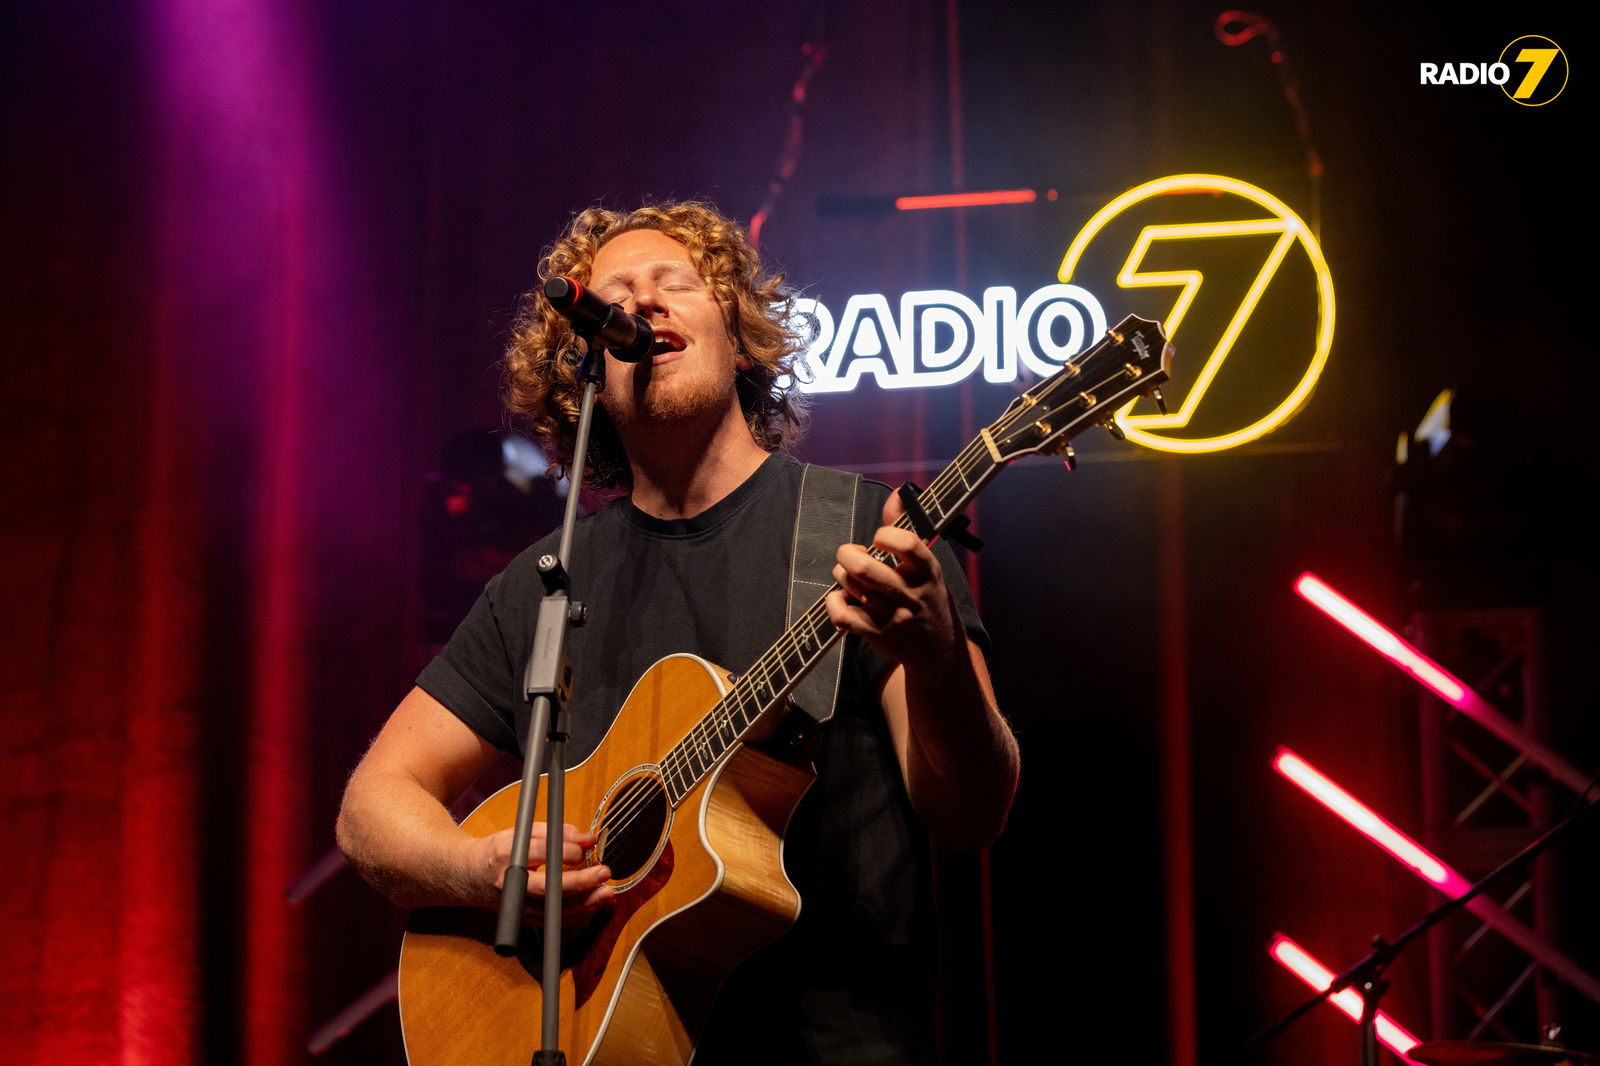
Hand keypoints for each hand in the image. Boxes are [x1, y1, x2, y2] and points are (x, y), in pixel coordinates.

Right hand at [470, 821, 612, 928]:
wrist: (470, 876)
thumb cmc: (500, 850)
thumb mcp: (525, 832)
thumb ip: (557, 833)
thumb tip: (588, 839)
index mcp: (507, 855)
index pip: (541, 853)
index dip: (568, 851)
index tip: (587, 847)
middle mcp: (510, 883)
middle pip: (548, 888)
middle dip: (580, 882)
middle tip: (603, 873)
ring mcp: (515, 905)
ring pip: (553, 910)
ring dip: (584, 904)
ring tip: (605, 893)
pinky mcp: (522, 920)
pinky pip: (553, 922)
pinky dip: (575, 915)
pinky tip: (592, 905)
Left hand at [825, 494, 964, 669]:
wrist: (939, 650)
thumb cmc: (928, 598)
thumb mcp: (926, 566)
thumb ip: (906, 529)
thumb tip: (894, 495)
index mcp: (927, 572)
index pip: (905, 544)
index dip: (884, 535)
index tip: (880, 539)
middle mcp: (911, 595)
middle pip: (864, 568)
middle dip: (847, 553)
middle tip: (851, 555)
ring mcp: (893, 617)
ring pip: (851, 586)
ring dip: (841, 574)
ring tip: (849, 575)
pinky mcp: (876, 635)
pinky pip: (842, 615)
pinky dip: (834, 602)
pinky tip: (842, 598)